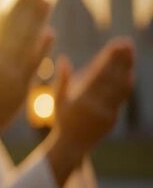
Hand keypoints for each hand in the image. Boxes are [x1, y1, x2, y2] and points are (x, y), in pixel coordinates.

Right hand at [0, 0, 52, 167]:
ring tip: (48, 2)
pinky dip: (42, 48)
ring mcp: (10, 73)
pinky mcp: (21, 86)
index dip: (14, 5)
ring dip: (39, 21)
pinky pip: (34, 64)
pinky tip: (50, 32)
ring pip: (27, 41)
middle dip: (29, 6)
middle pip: (17, 27)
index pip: (2, 22)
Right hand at [48, 39, 134, 164]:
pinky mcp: (113, 118)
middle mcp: (96, 107)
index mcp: (81, 100)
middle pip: (112, 78)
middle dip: (120, 59)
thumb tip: (63, 59)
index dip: (108, 58)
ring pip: (120, 88)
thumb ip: (62, 80)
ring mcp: (106, 113)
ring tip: (129, 53)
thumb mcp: (58, 99)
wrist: (72, 145)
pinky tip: (129, 72)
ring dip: (126, 69)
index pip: (99, 74)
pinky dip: (126, 84)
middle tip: (126, 42)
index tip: (115, 44)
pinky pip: (121, 98)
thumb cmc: (62, 120)